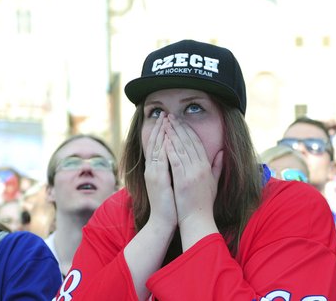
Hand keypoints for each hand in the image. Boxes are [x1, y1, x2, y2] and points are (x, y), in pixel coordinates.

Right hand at [144, 112, 176, 226]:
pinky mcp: (156, 178)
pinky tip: (168, 136)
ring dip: (161, 132)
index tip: (168, 121)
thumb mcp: (173, 185)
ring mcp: (153, 173)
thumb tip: (183, 163)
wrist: (163, 222)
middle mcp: (152, 169)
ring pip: (156, 148)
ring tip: (165, 119)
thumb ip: (177, 172)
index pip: (159, 147)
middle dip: (161, 128)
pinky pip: (159, 158)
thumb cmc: (171, 206)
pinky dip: (163, 146)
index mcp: (156, 170)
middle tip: (165, 114)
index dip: (163, 133)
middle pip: (155, 143)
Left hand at [164, 114, 221, 232]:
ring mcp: (192, 174)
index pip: (197, 143)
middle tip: (171, 116)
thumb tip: (222, 152)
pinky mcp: (183, 180)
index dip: (189, 131)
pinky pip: (176, 161)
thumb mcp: (214, 183)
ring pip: (182, 148)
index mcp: (207, 167)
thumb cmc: (204, 204)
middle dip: (179, 128)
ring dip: (173, 134)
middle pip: (189, 142)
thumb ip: (218, 167)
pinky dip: (170, 149)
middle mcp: (201, 168)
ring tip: (166, 123)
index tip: (181, 121)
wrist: (198, 220)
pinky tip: (165, 140)